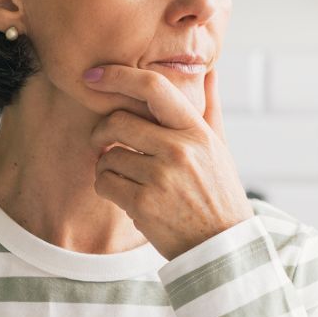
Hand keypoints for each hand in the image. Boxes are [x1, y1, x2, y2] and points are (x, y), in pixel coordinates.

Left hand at [84, 63, 252, 260]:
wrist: (223, 247)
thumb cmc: (218, 193)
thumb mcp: (220, 147)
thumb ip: (210, 107)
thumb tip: (210, 70)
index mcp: (196, 131)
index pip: (154, 87)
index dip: (119, 76)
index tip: (94, 74)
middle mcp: (179, 149)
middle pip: (117, 122)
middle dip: (101, 132)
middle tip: (103, 142)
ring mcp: (161, 177)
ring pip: (107, 156)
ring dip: (108, 167)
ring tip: (128, 178)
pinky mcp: (144, 204)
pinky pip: (104, 183)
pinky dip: (107, 188)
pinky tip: (126, 196)